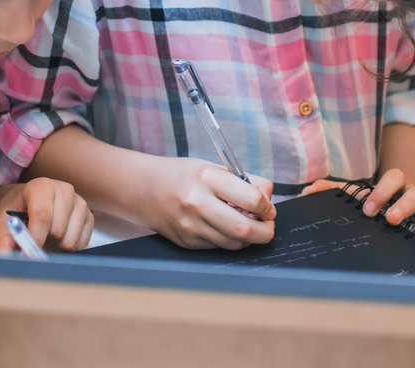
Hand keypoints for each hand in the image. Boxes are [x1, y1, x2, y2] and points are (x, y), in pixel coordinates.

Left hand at [0, 178, 93, 253]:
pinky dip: (66, 249)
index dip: (34, 239)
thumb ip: (1, 241)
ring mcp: (80, 203)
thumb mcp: (2, 224)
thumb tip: (2, 257)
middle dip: (42, 244)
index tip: (24, 255)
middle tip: (31, 241)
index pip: (43, 216)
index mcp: (41, 186)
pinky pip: (80, 244)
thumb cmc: (14, 211)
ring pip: (70, 241)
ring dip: (54, 248)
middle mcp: (65, 190)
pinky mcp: (89, 216)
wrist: (25, 202)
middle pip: (57, 232)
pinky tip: (55, 239)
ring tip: (43, 238)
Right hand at [145, 158, 275, 249]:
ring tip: (251, 226)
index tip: (268, 208)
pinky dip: (231, 240)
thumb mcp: (214, 168)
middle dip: (265, 232)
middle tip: (268, 226)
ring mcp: (190, 226)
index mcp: (207, 178)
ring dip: (250, 238)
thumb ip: (245, 183)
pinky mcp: (187, 242)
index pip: (251, 199)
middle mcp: (197, 203)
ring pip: (234, 243)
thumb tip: (268, 203)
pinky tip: (228, 228)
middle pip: (244, 229)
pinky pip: (219, 247)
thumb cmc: (185, 176)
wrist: (145, 189)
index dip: (267, 207)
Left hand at [306, 170, 414, 230]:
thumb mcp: (356, 198)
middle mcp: (413, 193)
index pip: (392, 178)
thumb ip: (335, 192)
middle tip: (391, 219)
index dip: (382, 191)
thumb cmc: (376, 205)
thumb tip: (309, 190)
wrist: (396, 212)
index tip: (368, 209)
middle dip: (403, 204)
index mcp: (393, 186)